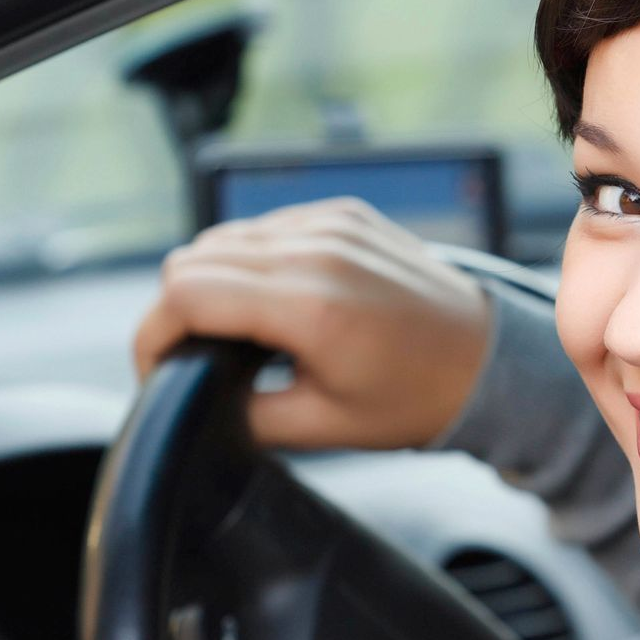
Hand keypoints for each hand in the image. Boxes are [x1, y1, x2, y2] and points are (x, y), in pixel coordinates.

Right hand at [133, 198, 491, 448]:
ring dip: (210, 283)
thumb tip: (193, 400)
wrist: (487, 359)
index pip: (185, 293)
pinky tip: (272, 302)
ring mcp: (331, 222)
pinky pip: (265, 227)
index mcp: (310, 306)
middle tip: (193, 358)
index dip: (152, 336)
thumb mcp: (322, 427)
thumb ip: (244, 413)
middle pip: (193, 259)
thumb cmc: (416, 398)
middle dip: (175, 312)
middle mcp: (318, 250)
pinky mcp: (342, 212)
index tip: (156, 371)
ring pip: (223, 238)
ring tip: (232, 333)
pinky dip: (250, 261)